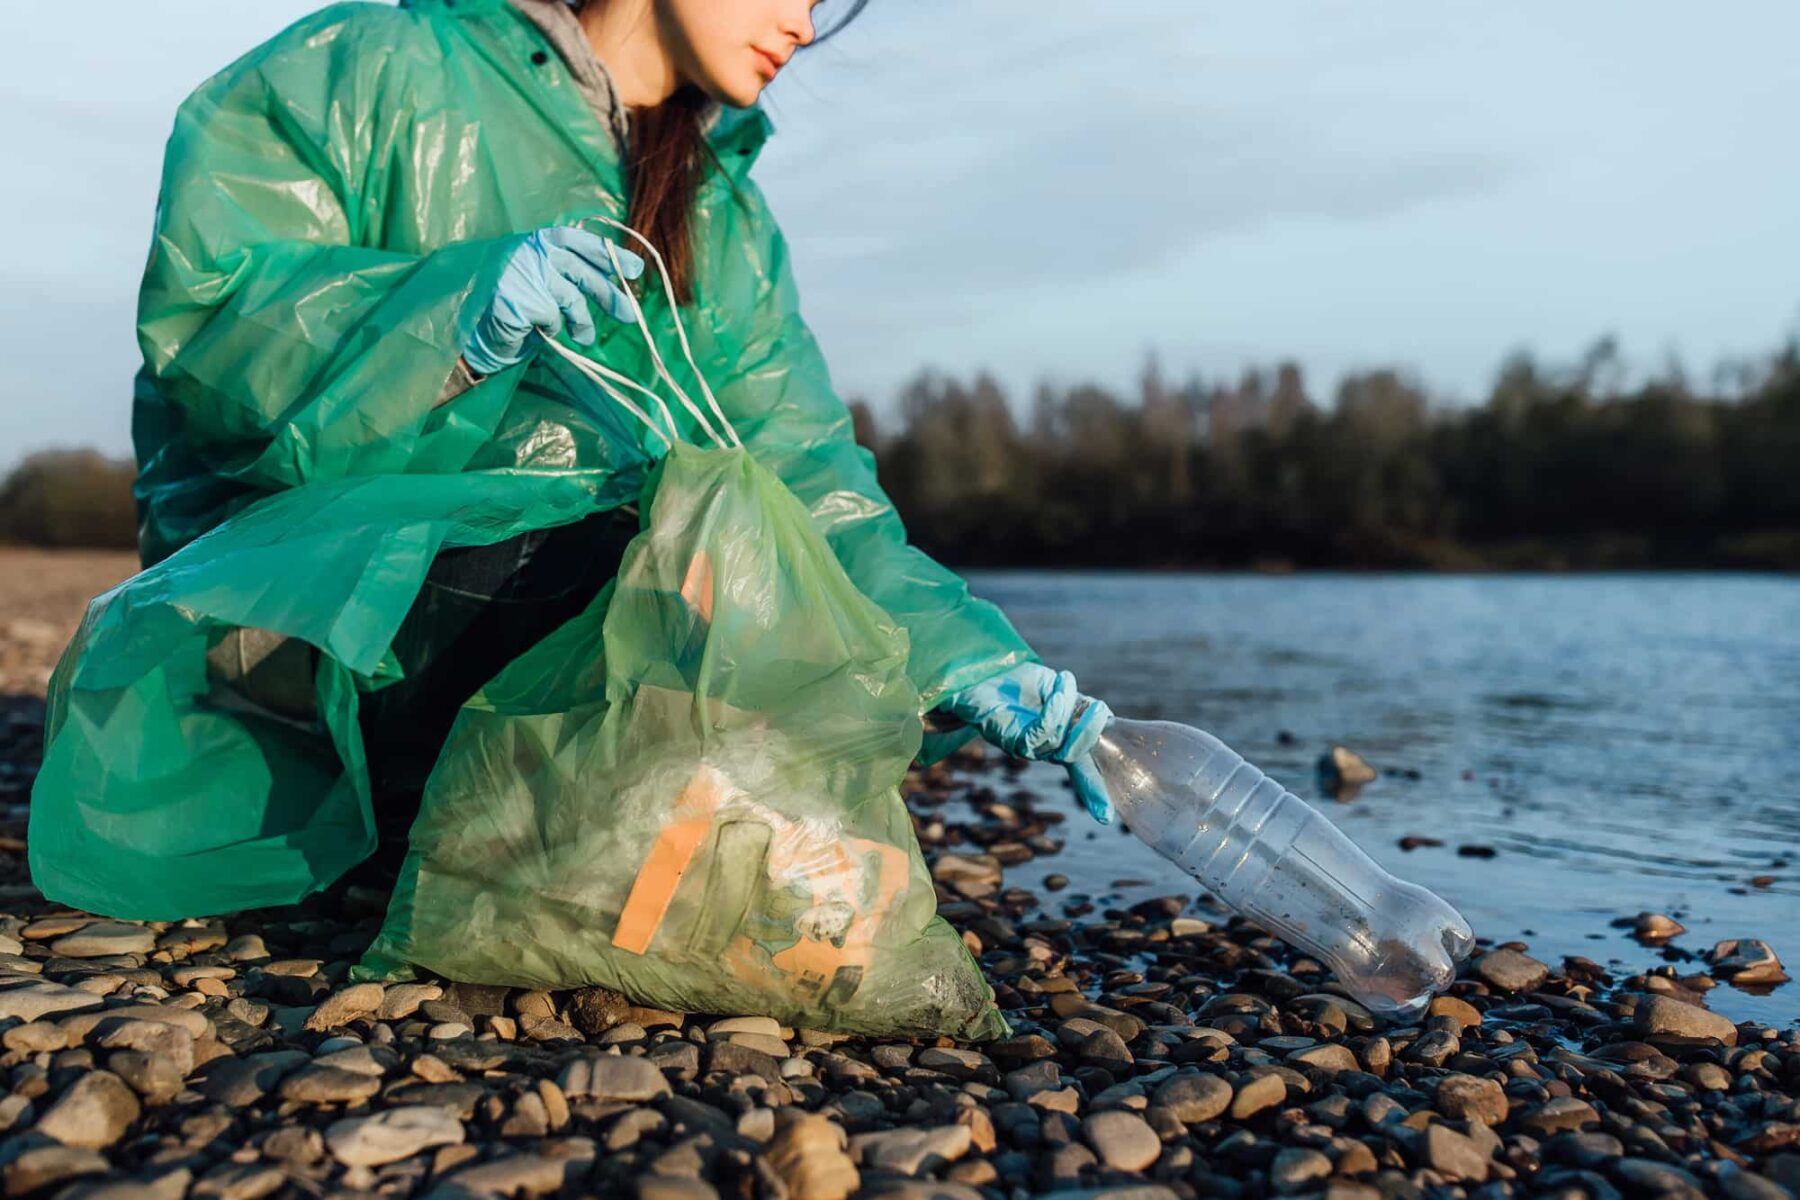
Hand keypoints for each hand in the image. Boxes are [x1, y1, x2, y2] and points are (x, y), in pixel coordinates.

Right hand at [463, 227, 644, 375]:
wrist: (469, 322)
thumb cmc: (511, 300)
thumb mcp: (540, 276)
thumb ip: (568, 271)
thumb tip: (617, 281)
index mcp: (537, 241)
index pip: (578, 240)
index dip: (608, 254)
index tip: (636, 270)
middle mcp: (530, 253)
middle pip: (580, 270)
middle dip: (608, 294)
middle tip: (630, 315)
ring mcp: (522, 275)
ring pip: (570, 298)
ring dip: (581, 322)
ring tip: (585, 338)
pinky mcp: (517, 299)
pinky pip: (551, 318)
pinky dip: (549, 329)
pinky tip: (535, 329)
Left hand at [940, 664, 1114, 822]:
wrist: (984, 673)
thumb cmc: (1019, 683)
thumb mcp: (1058, 692)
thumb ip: (1078, 707)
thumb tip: (1106, 717)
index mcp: (1058, 743)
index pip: (1081, 773)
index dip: (1095, 794)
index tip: (1106, 818)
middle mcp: (1041, 751)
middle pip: (1073, 758)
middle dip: (1090, 733)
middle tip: (1100, 709)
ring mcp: (1024, 747)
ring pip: (1058, 742)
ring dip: (1069, 709)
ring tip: (1067, 680)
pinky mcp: (1009, 737)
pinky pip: (1041, 732)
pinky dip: (1055, 709)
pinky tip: (1059, 687)